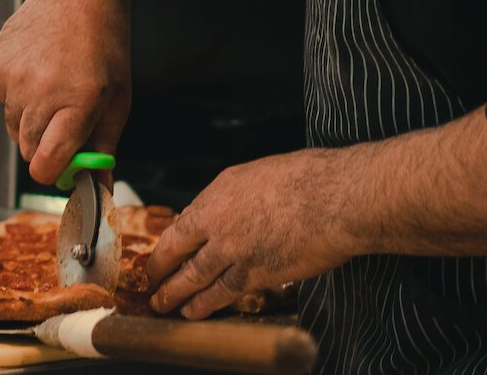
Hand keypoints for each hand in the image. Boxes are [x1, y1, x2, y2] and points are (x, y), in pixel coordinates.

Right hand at [0, 0, 131, 184]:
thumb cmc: (104, 44)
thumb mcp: (118, 97)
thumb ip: (104, 145)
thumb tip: (99, 186)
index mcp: (77, 102)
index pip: (47, 162)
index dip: (53, 172)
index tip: (62, 169)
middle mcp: (41, 92)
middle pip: (27, 150)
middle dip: (45, 147)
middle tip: (64, 125)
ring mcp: (15, 78)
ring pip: (13, 126)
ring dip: (31, 121)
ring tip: (54, 89)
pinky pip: (3, 99)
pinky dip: (19, 95)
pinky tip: (39, 70)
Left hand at [147, 151, 353, 318]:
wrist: (336, 197)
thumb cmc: (311, 179)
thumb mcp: (262, 174)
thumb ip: (239, 196)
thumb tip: (231, 209)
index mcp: (220, 191)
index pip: (184, 221)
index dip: (171, 241)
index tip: (165, 252)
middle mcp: (218, 220)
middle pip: (177, 250)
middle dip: (160, 269)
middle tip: (150, 282)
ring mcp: (233, 249)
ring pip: (193, 276)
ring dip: (175, 293)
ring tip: (162, 304)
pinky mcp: (255, 273)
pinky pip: (222, 293)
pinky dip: (204, 305)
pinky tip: (193, 312)